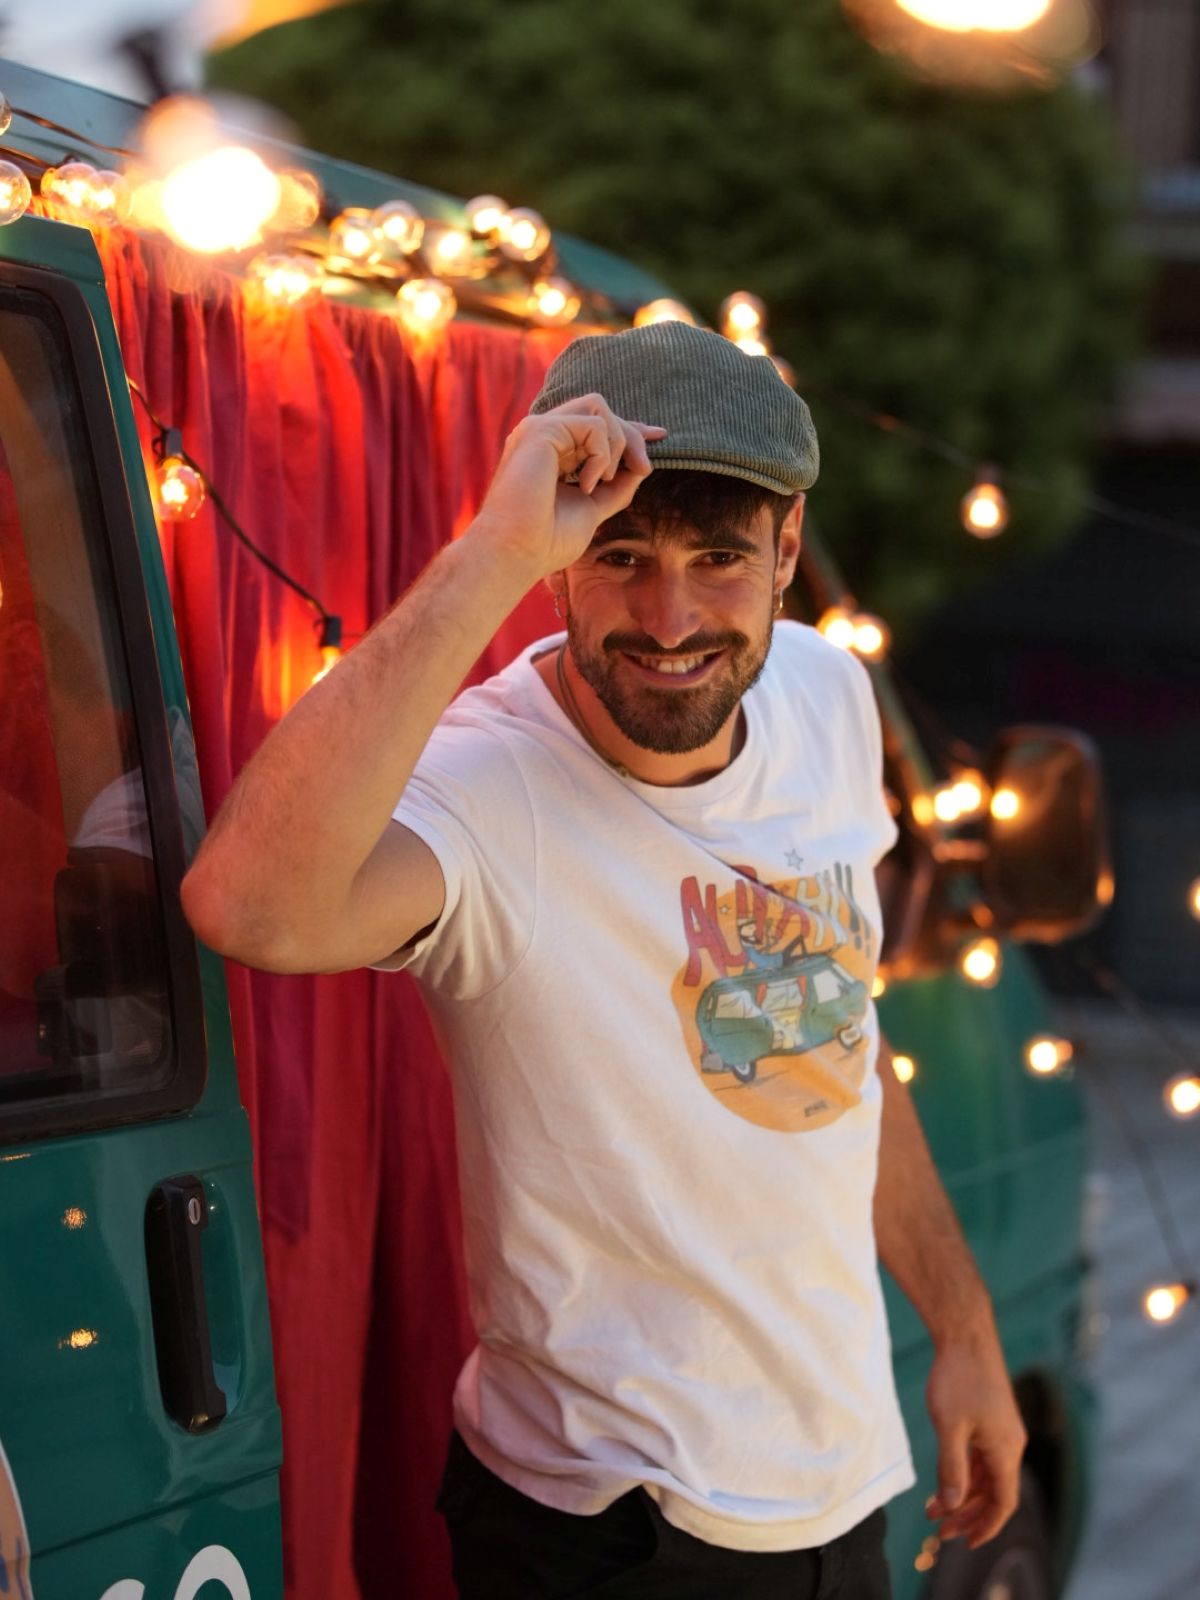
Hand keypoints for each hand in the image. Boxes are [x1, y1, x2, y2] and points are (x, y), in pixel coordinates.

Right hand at [469, 395, 666, 576]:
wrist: (517, 554)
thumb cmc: (546, 540)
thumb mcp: (593, 508)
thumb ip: (615, 488)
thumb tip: (641, 467)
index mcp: (551, 450)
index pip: (594, 424)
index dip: (629, 426)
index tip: (659, 436)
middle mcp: (543, 434)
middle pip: (599, 409)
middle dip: (631, 434)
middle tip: (643, 468)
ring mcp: (538, 429)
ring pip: (598, 408)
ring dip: (617, 442)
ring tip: (606, 481)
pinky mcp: (540, 430)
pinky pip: (593, 426)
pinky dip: (602, 456)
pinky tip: (587, 485)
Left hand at [923, 1327, 1026, 1549]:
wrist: (965, 1333)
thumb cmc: (957, 1377)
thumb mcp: (949, 1427)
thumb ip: (951, 1469)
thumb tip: (951, 1506)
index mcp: (1006, 1450)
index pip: (1003, 1503)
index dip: (986, 1526)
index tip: (966, 1543)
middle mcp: (1010, 1443)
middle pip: (995, 1492)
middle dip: (969, 1514)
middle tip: (941, 1530)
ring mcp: (1002, 1430)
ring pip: (987, 1474)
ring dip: (964, 1493)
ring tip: (934, 1507)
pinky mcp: (992, 1418)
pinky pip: (983, 1456)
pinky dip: (966, 1471)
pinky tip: (945, 1476)